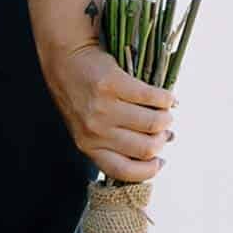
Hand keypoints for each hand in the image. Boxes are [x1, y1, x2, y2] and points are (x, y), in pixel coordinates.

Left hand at [43, 42, 175, 182]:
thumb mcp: (89, 128)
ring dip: (166, 118)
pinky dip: (166, 99)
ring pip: (153, 123)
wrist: (66, 60)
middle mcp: (95, 131)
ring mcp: (103, 108)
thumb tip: (162, 145)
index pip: (123, 171)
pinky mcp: (113, 85)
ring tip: (165, 112)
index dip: (148, 171)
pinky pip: (153, 98)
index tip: (159, 161)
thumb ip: (117, 141)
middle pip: (146, 148)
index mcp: (89, 147)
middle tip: (163, 129)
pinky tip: (166, 98)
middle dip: (162, 140)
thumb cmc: (82, 97)